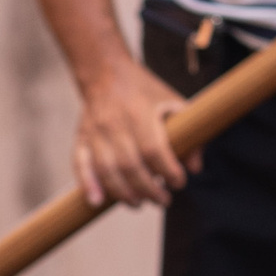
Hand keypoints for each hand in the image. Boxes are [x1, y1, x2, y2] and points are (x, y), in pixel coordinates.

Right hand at [73, 59, 196, 208]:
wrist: (105, 72)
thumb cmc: (144, 91)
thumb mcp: (172, 102)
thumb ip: (188, 133)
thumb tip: (195, 168)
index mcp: (139, 112)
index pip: (154, 150)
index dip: (168, 171)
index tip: (178, 182)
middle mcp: (114, 123)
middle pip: (130, 166)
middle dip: (149, 190)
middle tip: (163, 200)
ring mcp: (95, 132)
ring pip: (107, 171)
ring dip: (124, 193)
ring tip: (139, 203)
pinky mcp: (81, 138)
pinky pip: (80, 165)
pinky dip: (87, 185)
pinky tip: (97, 202)